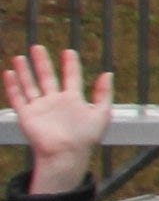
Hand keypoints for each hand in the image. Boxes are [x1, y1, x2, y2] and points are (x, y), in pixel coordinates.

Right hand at [11, 44, 112, 191]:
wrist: (66, 154)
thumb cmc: (86, 137)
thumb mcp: (101, 113)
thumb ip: (104, 93)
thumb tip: (108, 73)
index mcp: (73, 100)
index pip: (71, 77)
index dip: (70, 64)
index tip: (68, 51)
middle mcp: (55, 102)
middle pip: (47, 77)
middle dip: (42, 62)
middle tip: (37, 47)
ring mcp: (40, 108)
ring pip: (30, 85)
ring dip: (25, 71)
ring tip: (19, 57)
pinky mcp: (27, 115)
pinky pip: (18, 98)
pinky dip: (13, 86)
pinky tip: (9, 73)